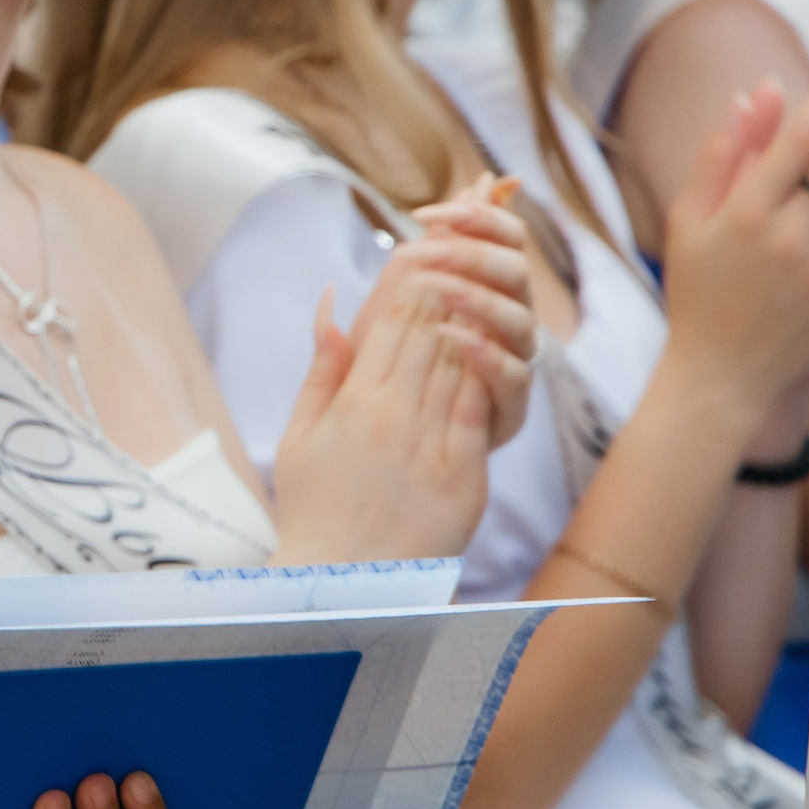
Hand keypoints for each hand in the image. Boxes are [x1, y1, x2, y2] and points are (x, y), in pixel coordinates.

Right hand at [271, 188, 534, 562]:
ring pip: (458, 357)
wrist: (339, 586)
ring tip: (497, 260)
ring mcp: (426, 445)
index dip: (413, 270)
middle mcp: (389, 416)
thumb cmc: (314, 511)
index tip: (432, 233)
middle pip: (429, 325)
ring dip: (479, 304)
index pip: (386, 318)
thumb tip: (329, 302)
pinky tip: (508, 333)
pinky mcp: (459, 477)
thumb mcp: (300, 436)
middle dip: (453, 269)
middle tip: (475, 221)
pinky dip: (492, 367)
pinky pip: (479, 409)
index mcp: (350, 403)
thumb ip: (321, 368)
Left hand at [408, 179, 538, 446]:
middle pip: (515, 271)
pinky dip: (483, 352)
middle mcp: (512, 319)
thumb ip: (440, 243)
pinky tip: (448, 336)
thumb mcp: (405, 298)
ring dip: (479, 297)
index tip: (423, 212)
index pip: (504, 237)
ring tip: (437, 286)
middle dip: (474, 252)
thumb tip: (485, 181)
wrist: (396, 440)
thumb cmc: (402, 363)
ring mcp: (515, 361)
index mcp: (493, 288)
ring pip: (519, 319)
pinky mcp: (510, 405)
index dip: (475, 216)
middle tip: (426, 247)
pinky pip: (510, 373)